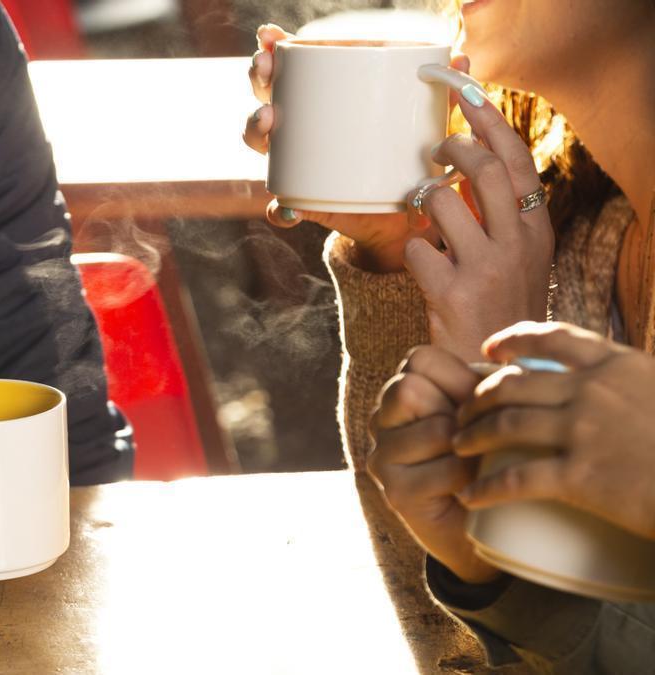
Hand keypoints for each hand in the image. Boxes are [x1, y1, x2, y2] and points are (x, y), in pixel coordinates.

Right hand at [243, 24, 451, 272]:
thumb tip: (462, 59)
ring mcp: (297, 165)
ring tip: (269, 120)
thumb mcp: (423, 123)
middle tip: (264, 67)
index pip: (288, 70)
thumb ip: (438, 95)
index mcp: (320, 102)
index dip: (272, 50)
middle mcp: (300, 130)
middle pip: (265, 96)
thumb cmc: (406, 157)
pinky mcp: (306, 204)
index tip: (270, 35)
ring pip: (263, 144)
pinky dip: (283, 211)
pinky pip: (283, 209)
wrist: (402, 215)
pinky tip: (290, 208)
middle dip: (258, 77)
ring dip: (256, 129)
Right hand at [369, 346, 502, 583]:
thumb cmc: (490, 458)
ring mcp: (381, 459)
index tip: (476, 402)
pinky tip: (474, 490)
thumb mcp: (485, 412)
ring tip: (478, 463)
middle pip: (410, 389)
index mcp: (398, 394)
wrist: (485, 527)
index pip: (418, 359)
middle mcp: (380, 422)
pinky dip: (473, 480)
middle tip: (474, 436)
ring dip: (469, 447)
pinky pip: (447, 470)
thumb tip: (511, 357)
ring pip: (434, 430)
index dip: (457, 376)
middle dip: (456, 411)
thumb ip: (484, 384)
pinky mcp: (396, 493)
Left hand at [403, 87, 554, 360]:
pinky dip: (409, 252)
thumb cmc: (496, 308)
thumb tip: (467, 165)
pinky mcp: (452, 293)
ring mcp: (486, 269)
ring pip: (442, 202)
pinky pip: (414, 249)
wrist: (491, 373)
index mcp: (536, 231)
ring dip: (423, 201)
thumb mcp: (516, 260)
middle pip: (482, 170)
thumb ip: (499, 216)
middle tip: (434, 148)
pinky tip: (421, 268)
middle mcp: (517, 245)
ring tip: (425, 216)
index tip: (468, 92)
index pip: (516, 162)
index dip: (490, 122)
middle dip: (451, 148)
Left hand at [455, 322, 654, 539]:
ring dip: (470, 435)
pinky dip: (485, 488)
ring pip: (504, 424)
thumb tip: (609, 381)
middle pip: (513, 383)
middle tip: (462, 411)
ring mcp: (585, 432)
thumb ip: (630, 383)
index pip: (553, 338)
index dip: (512, 341)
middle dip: (477, 396)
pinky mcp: (582, 477)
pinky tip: (469, 496)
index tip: (489, 351)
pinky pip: (516, 479)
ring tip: (457, 447)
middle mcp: (595, 391)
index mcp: (619, 366)